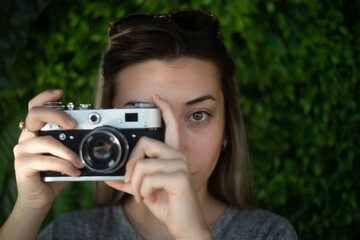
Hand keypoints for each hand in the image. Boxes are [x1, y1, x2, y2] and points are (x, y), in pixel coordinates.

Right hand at [13, 89, 82, 211]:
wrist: (40, 198)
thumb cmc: (55, 173)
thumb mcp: (67, 155)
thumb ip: (74, 143)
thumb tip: (97, 134)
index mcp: (37, 130)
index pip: (36, 107)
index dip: (46, 96)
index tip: (61, 92)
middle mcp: (27, 136)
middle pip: (35, 114)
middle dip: (56, 115)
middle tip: (72, 124)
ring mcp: (22, 149)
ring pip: (46, 141)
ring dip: (68, 152)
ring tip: (80, 162)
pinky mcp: (22, 164)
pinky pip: (47, 160)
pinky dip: (65, 166)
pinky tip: (75, 172)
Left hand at [105, 95, 211, 238]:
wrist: (184, 224)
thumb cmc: (168, 204)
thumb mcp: (145, 190)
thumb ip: (129, 181)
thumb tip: (108, 177)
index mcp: (171, 155)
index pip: (171, 126)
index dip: (164, 110)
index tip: (155, 98)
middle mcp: (178, 156)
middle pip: (145, 143)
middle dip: (131, 164)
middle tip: (130, 181)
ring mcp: (180, 165)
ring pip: (143, 164)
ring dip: (135, 184)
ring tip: (141, 195)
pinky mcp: (179, 178)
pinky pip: (148, 178)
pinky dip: (142, 192)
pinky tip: (149, 199)